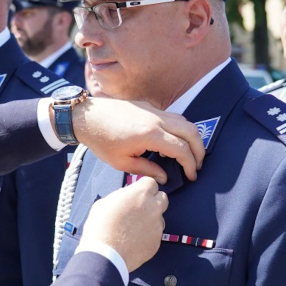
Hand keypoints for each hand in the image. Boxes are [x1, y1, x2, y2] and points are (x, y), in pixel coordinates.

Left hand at [71, 98, 204, 183]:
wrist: (86, 116)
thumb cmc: (101, 140)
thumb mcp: (121, 162)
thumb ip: (146, 170)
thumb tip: (163, 178)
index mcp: (150, 135)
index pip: (181, 149)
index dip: (190, 164)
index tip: (191, 176)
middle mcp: (156, 119)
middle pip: (191, 132)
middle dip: (199, 150)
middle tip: (197, 165)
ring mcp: (154, 110)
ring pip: (184, 121)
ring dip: (191, 138)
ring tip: (188, 155)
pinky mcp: (149, 107)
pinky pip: (172, 117)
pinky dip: (180, 129)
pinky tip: (172, 143)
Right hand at [79, 177, 167, 272]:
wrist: (105, 255)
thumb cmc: (100, 228)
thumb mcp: (103, 203)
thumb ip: (119, 196)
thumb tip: (125, 195)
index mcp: (140, 194)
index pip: (151, 182)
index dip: (143, 187)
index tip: (137, 192)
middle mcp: (153, 208)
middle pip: (163, 198)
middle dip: (153, 200)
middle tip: (139, 207)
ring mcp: (157, 226)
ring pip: (159, 217)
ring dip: (150, 218)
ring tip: (133, 227)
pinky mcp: (157, 242)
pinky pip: (155, 234)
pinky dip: (147, 235)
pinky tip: (133, 239)